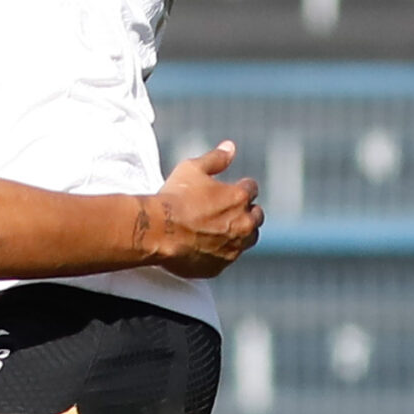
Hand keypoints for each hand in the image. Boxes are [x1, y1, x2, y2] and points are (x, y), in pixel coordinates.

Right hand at [148, 141, 263, 277]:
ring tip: (223, 229)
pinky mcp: (220, 266)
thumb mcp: (192, 169)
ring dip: (241, 232)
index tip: (233, 188)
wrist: (157, 231)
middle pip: (256, 216)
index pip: (251, 188)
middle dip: (247, 211)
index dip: (241, 187)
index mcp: (239, 198)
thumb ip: (215, 158)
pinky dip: (223, 251)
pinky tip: (209, 245)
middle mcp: (243, 224)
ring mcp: (233, 248)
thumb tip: (230, 147)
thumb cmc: (174, 198)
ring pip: (248, 239)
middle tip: (230, 210)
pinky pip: (229, 258)